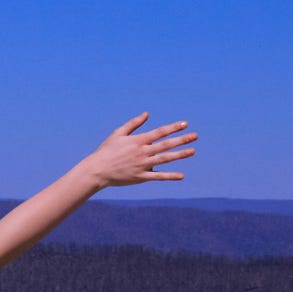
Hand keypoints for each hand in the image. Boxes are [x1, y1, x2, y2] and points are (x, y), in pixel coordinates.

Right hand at [82, 113, 197, 186]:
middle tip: (195, 136)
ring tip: (193, 151)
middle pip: (166, 145)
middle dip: (182, 140)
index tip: (185, 124)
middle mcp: (142, 152)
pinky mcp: (140, 177)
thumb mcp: (118, 133)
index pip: (160, 132)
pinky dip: (170, 176)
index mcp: (138, 140)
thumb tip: (146, 114)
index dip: (173, 128)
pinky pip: (158, 176)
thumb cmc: (106, 151)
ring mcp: (142, 165)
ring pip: (165, 159)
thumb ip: (133, 123)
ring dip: (180, 155)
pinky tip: (181, 175)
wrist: (97, 170)